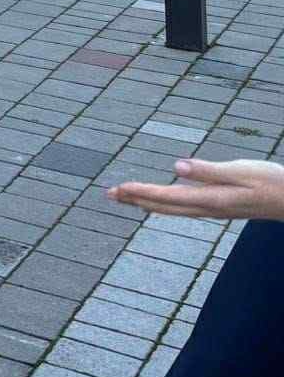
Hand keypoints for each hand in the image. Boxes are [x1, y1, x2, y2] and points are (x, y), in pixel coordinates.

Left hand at [108, 159, 283, 221]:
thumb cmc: (272, 182)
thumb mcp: (240, 171)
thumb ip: (208, 171)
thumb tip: (176, 167)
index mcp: (211, 199)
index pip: (167, 196)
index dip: (141, 192)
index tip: (118, 188)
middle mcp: (209, 208)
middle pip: (164, 206)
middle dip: (135, 199)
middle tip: (108, 194)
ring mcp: (215, 209)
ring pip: (173, 208)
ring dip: (147, 202)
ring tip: (125, 197)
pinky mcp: (221, 207)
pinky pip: (185, 208)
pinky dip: (166, 204)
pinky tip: (162, 201)